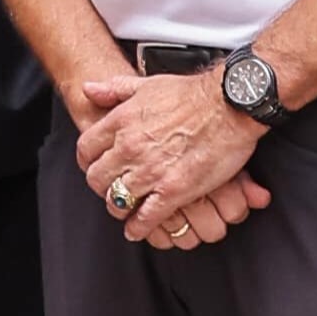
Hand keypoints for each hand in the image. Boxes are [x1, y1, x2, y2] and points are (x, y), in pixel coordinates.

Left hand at [69, 69, 271, 252]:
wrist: (230, 105)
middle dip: (101, 186)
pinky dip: (138, 227)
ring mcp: (149, 171)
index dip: (88, 162)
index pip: (85, 150)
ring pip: (117, 200)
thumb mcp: (146, 84)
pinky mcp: (173, 190)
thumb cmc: (193, 94)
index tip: (95, 166)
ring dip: (119, 207)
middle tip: (110, 189)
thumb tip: (88, 89)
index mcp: (119, 123)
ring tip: (125, 209)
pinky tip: (136, 230)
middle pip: (97, 178)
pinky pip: (146, 217)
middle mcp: (128, 149)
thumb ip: (114, 89)